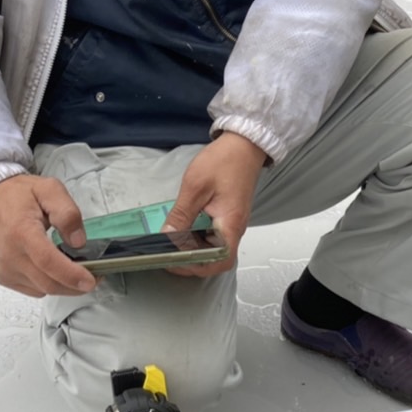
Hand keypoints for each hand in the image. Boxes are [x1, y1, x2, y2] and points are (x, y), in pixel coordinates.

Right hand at [0, 174, 96, 297]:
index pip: (47, 261)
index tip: (91, 280)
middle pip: (48, 283)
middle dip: (75, 285)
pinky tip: (52, 267)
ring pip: (43, 289)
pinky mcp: (3, 278)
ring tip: (74, 268)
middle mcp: (10, 255)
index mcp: (21, 232)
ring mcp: (5, 269)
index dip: (71, 275)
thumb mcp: (50, 189)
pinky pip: (34, 289)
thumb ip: (67, 213)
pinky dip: (49, 283)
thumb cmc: (20, 195)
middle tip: (95, 275)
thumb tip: (78, 242)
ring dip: (63, 285)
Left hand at [162, 133, 267, 277]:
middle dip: (191, 261)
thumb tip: (167, 235)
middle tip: (167, 256)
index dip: (197, 267)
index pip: (219, 261)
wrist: (244, 144)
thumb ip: (181, 214)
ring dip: (193, 250)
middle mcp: (234, 228)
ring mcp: (232, 222)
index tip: (175, 262)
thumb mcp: (196, 186)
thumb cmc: (225, 160)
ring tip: (171, 245)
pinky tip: (182, 230)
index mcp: (230, 224)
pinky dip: (197, 238)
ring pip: (213, 247)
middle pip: (216, 258)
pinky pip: (212, 235)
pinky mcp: (228, 215)